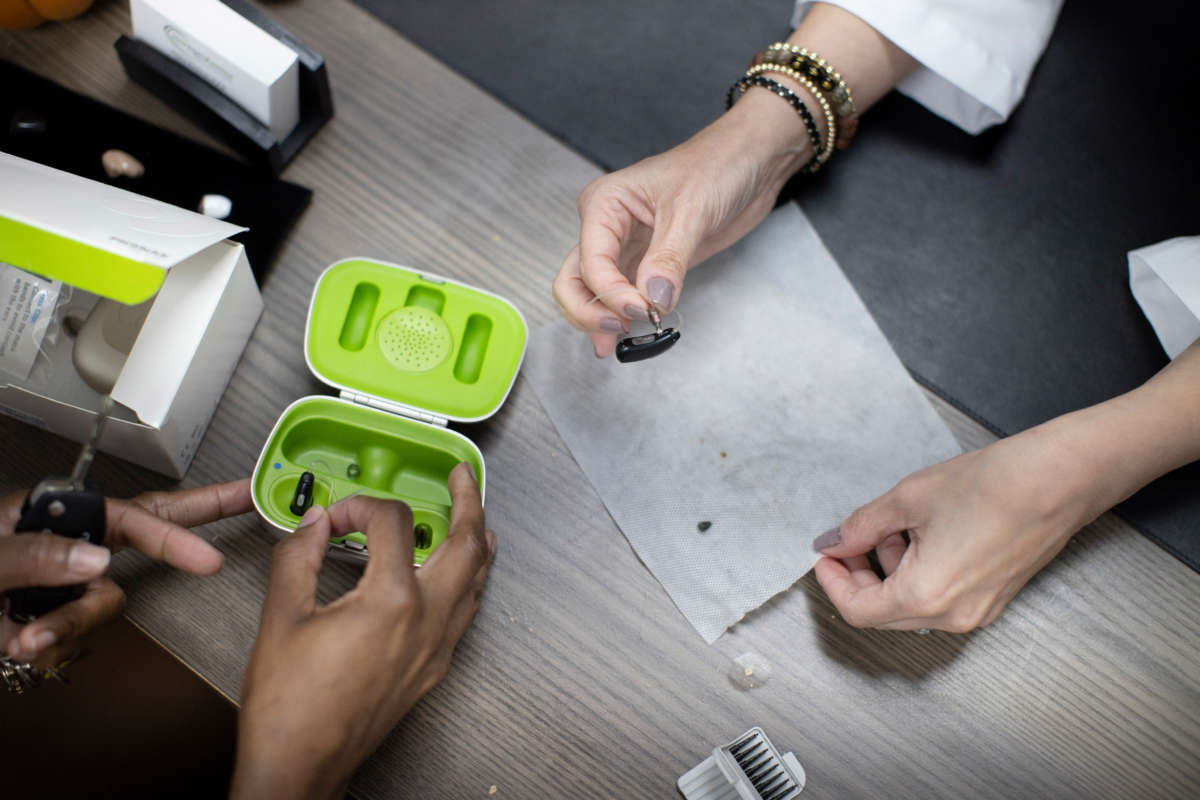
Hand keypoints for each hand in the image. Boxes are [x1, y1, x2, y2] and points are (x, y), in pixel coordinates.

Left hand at [0, 479, 250, 666]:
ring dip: (66, 626)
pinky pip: (72, 635)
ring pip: (102, 604)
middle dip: (190, 523)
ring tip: (22, 640)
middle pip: (142, 530)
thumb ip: (35, 556)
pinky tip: (18, 647)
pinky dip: (48, 644)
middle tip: (243, 498)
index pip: (128, 518)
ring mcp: (55, 584)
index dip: (175, 534)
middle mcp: (61, 544)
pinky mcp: (45, 619)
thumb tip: (97, 560)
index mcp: (47, 514)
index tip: (209, 557)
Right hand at [232, 463, 495, 799]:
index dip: (360, 507)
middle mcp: (427, 622)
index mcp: (391, 602)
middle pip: (469, 544)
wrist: (300, 767)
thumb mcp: (281, 618)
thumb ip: (298, 557)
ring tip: (473, 515)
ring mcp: (436, 647)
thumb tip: (314, 524)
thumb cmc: (290, 708)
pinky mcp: (433, 668)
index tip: (336, 517)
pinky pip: (466, 611)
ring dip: (477, 540)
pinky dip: (468, 579)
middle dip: (469, 501)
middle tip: (461, 477)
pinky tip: (458, 573)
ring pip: (477, 579)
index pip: (392, 524)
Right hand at [552, 91, 814, 357]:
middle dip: (589, 310)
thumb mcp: (692, 210)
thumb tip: (652, 299)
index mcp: (605, 204)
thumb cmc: (717, 165)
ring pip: (592, 293)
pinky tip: (628, 337)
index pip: (590, 261)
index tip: (641, 310)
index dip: (610, 293)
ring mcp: (625, 248)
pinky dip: (622, 318)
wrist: (751, 162)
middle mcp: (607, 227)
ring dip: (600, 320)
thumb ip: (669, 258)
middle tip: (618, 330)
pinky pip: (624, 296)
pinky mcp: (647, 264)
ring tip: (619, 343)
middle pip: (574, 280)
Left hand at [812, 429, 1100, 632]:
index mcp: (926, 597)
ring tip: (895, 524)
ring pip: (911, 606)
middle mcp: (952, 617)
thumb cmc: (991, 486)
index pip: (858, 611)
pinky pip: (939, 598)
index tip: (826, 554)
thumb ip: (861, 526)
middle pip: (882, 613)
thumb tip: (833, 541)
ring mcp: (976, 612)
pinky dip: (918, 573)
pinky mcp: (992, 600)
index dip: (833, 582)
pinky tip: (923, 534)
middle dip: (859, 576)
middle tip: (852, 538)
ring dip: (890, 571)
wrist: (1058, 480)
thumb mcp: (907, 499)